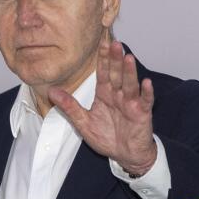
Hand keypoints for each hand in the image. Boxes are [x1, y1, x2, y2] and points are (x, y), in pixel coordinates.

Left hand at [48, 38, 156, 175]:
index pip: (103, 73)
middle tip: (114, 43)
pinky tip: (146, 83)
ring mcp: (131, 103)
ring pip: (130, 84)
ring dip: (130, 72)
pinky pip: (145, 101)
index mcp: (104, 94)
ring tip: (128, 58)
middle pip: (117, 74)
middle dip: (115, 60)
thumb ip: (69, 107)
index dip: (102, 59)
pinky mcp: (142, 113)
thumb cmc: (106, 138)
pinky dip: (146, 92)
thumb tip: (52, 92)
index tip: (100, 44)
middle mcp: (118, 95)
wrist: (125, 155)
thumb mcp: (83, 123)